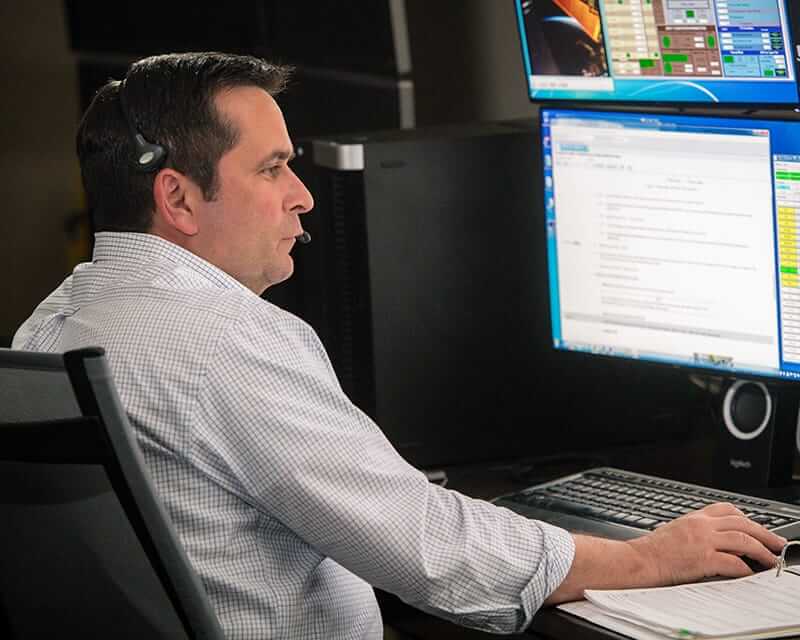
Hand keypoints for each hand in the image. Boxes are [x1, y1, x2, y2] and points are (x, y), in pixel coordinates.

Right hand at [630, 502, 787, 584]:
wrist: (639, 560)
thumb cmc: (653, 550)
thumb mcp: (676, 531)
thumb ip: (698, 531)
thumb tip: (720, 541)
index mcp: (694, 518)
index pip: (727, 509)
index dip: (747, 518)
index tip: (756, 527)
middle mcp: (701, 526)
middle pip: (741, 522)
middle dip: (764, 533)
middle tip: (777, 543)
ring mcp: (702, 541)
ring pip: (742, 539)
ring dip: (762, 550)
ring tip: (771, 559)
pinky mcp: (702, 559)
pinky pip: (733, 562)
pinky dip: (746, 568)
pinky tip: (750, 573)